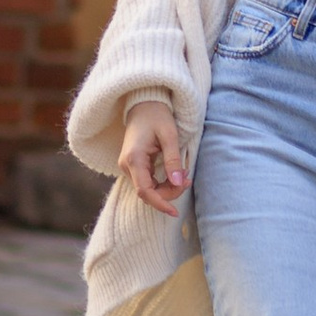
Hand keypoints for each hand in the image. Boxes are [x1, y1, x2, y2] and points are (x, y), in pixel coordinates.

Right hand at [118, 96, 189, 212]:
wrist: (143, 104)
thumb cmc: (157, 116)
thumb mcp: (170, 135)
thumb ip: (173, 160)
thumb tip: (178, 182)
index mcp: (134, 159)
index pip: (145, 191)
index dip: (160, 203)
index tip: (175, 211)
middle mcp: (127, 165)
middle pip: (147, 192)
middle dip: (169, 192)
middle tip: (188, 180)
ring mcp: (128, 166)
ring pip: (148, 188)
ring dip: (167, 188)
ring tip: (185, 176)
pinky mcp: (133, 165)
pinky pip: (147, 182)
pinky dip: (162, 182)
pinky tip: (175, 175)